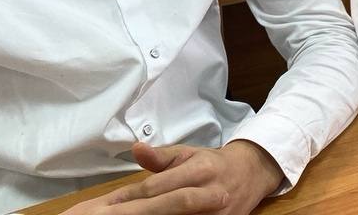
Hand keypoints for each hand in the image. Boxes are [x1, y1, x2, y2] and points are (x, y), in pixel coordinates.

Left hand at [67, 141, 283, 214]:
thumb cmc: (213, 164)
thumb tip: (135, 148)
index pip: (158, 185)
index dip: (130, 197)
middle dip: (136, 213)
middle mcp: (210, 192)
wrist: (254, 174)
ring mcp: (218, 213)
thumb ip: (160, 157)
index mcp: (200, 169)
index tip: (103, 207)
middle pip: (169, 204)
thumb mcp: (189, 154)